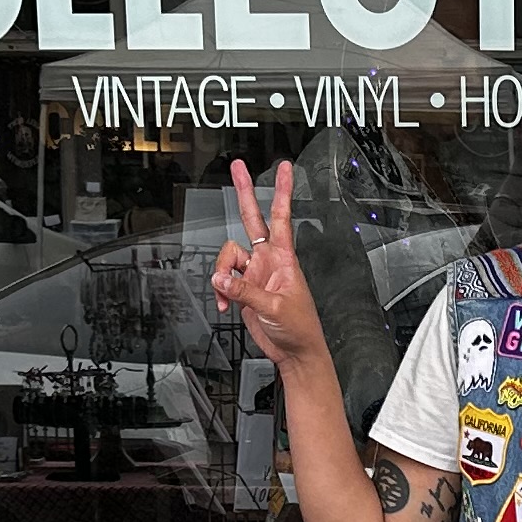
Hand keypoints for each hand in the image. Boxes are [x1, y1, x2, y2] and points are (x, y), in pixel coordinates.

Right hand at [206, 161, 326, 371]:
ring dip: (222, 273)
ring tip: (226, 294)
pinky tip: (225, 304)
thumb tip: (221, 279)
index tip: (285, 168)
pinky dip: (220, 292)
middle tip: (238, 168)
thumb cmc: (300, 329)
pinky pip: (224, 281)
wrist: (295, 352)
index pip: (281, 217)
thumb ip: (244, 291)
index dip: (282, 191)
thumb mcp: (273, 307)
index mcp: (284, 258)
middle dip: (245, 193)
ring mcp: (256, 274)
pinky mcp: (245, 289)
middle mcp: (268, 260)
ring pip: (228, 256)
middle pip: (252, 219)